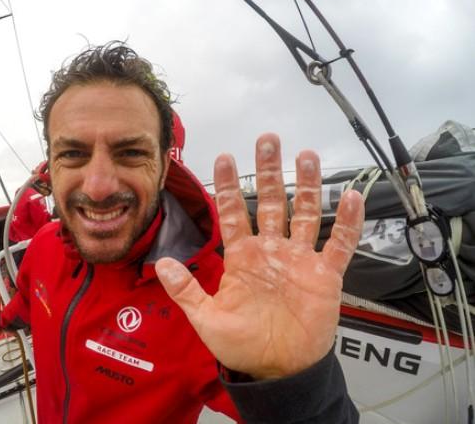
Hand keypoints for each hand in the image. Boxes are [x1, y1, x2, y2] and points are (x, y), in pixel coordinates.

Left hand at [155, 133, 363, 378]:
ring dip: (306, 186)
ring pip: (305, 214)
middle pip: (269, 202)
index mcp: (242, 257)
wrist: (277, 369)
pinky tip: (350, 198)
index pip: (232, 213)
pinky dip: (347, 222)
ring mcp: (299, 260)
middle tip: (268, 140)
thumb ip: (185, 290)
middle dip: (268, 172)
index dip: (227, 186)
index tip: (223, 158)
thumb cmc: (242, 345)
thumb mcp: (206, 319)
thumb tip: (160, 263)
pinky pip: (339, 244)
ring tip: (306, 156)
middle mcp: (271, 251)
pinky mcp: (325, 275)